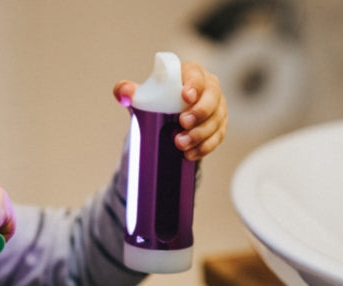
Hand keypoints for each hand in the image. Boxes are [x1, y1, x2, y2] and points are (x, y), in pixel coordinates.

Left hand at [114, 61, 228, 160]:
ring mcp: (217, 109)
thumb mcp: (142, 93)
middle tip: (183, 123)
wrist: (168, 117)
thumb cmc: (158, 99)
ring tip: (181, 144)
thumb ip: (127, 90)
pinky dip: (205, 147)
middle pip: (212, 98)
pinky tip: (190, 153)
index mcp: (191, 74)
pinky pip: (218, 137)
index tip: (185, 97)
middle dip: (200, 112)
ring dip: (200, 133)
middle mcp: (209, 89)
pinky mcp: (219, 126)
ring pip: (216, 120)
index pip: (197, 75)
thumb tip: (123, 94)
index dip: (194, 85)